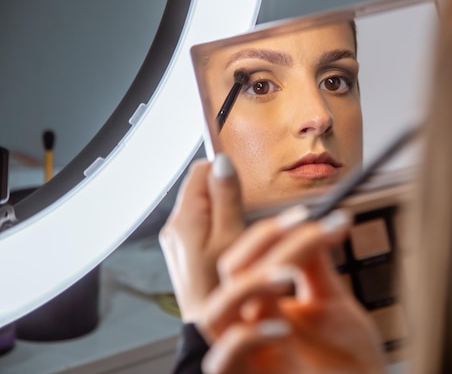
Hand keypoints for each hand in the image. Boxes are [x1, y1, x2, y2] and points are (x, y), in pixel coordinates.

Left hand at [159, 154, 244, 322]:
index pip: (200, 170)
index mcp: (185, 218)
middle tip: (241, 217)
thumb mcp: (232, 237)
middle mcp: (174, 226)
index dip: (224, 172)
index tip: (241, 186)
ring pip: (201, 207)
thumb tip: (222, 162)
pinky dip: (214, 228)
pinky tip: (225, 246)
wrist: (205, 325)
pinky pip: (199, 226)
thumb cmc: (221, 288)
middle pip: (200, 188)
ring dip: (221, 212)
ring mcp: (175, 239)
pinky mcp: (181, 250)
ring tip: (234, 235)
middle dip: (224, 194)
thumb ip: (226, 198)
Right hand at [197, 208, 387, 373]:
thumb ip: (316, 269)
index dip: (274, 231)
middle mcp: (250, 324)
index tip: (310, 215)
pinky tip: (283, 327)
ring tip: (287, 272)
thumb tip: (312, 223)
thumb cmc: (348, 366)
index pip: (252, 255)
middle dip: (262, 242)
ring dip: (249, 284)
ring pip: (214, 311)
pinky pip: (224, 359)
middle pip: (230, 272)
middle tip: (301, 226)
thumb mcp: (333, 307)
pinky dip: (248, 337)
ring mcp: (248, 354)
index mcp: (265, 304)